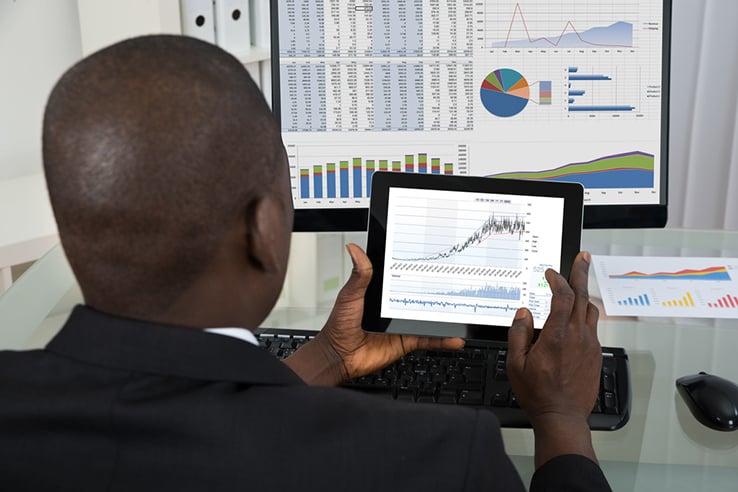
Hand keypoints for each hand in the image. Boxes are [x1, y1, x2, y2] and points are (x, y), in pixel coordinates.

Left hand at [284, 243, 463, 384]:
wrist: (339, 356)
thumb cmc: (339, 325)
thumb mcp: (350, 295)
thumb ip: (359, 274)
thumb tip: (355, 249)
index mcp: (383, 292)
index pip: (404, 276)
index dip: (417, 268)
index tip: (434, 258)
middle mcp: (395, 306)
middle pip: (421, 296)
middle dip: (437, 290)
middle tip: (455, 280)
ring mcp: (402, 323)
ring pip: (428, 317)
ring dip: (444, 314)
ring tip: (461, 308)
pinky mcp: (406, 340)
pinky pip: (428, 339)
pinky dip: (443, 339)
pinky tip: (456, 337)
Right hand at [506, 251, 601, 467]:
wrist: (562, 416)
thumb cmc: (538, 393)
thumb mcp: (516, 363)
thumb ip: (519, 334)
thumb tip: (524, 313)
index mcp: (557, 335)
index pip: (563, 296)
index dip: (558, 279)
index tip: (550, 273)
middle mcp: (578, 336)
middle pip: (583, 296)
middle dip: (582, 273)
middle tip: (584, 258)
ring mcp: (590, 345)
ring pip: (591, 310)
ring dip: (584, 294)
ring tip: (578, 285)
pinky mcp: (595, 354)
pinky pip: (592, 327)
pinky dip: (585, 314)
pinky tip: (577, 317)